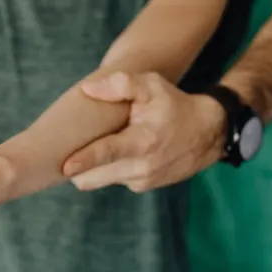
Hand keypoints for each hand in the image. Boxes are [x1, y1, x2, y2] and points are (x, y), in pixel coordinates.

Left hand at [62, 72, 225, 192]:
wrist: (208, 133)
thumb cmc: (174, 105)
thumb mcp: (152, 86)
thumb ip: (122, 84)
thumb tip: (88, 89)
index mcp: (142, 142)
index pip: (108, 153)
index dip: (85, 160)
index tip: (65, 167)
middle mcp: (142, 167)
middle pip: (94, 176)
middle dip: (77, 169)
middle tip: (64, 154)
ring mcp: (142, 180)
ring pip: (100, 180)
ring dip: (91, 169)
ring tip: (91, 148)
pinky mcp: (142, 186)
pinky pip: (114, 180)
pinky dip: (108, 170)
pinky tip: (114, 154)